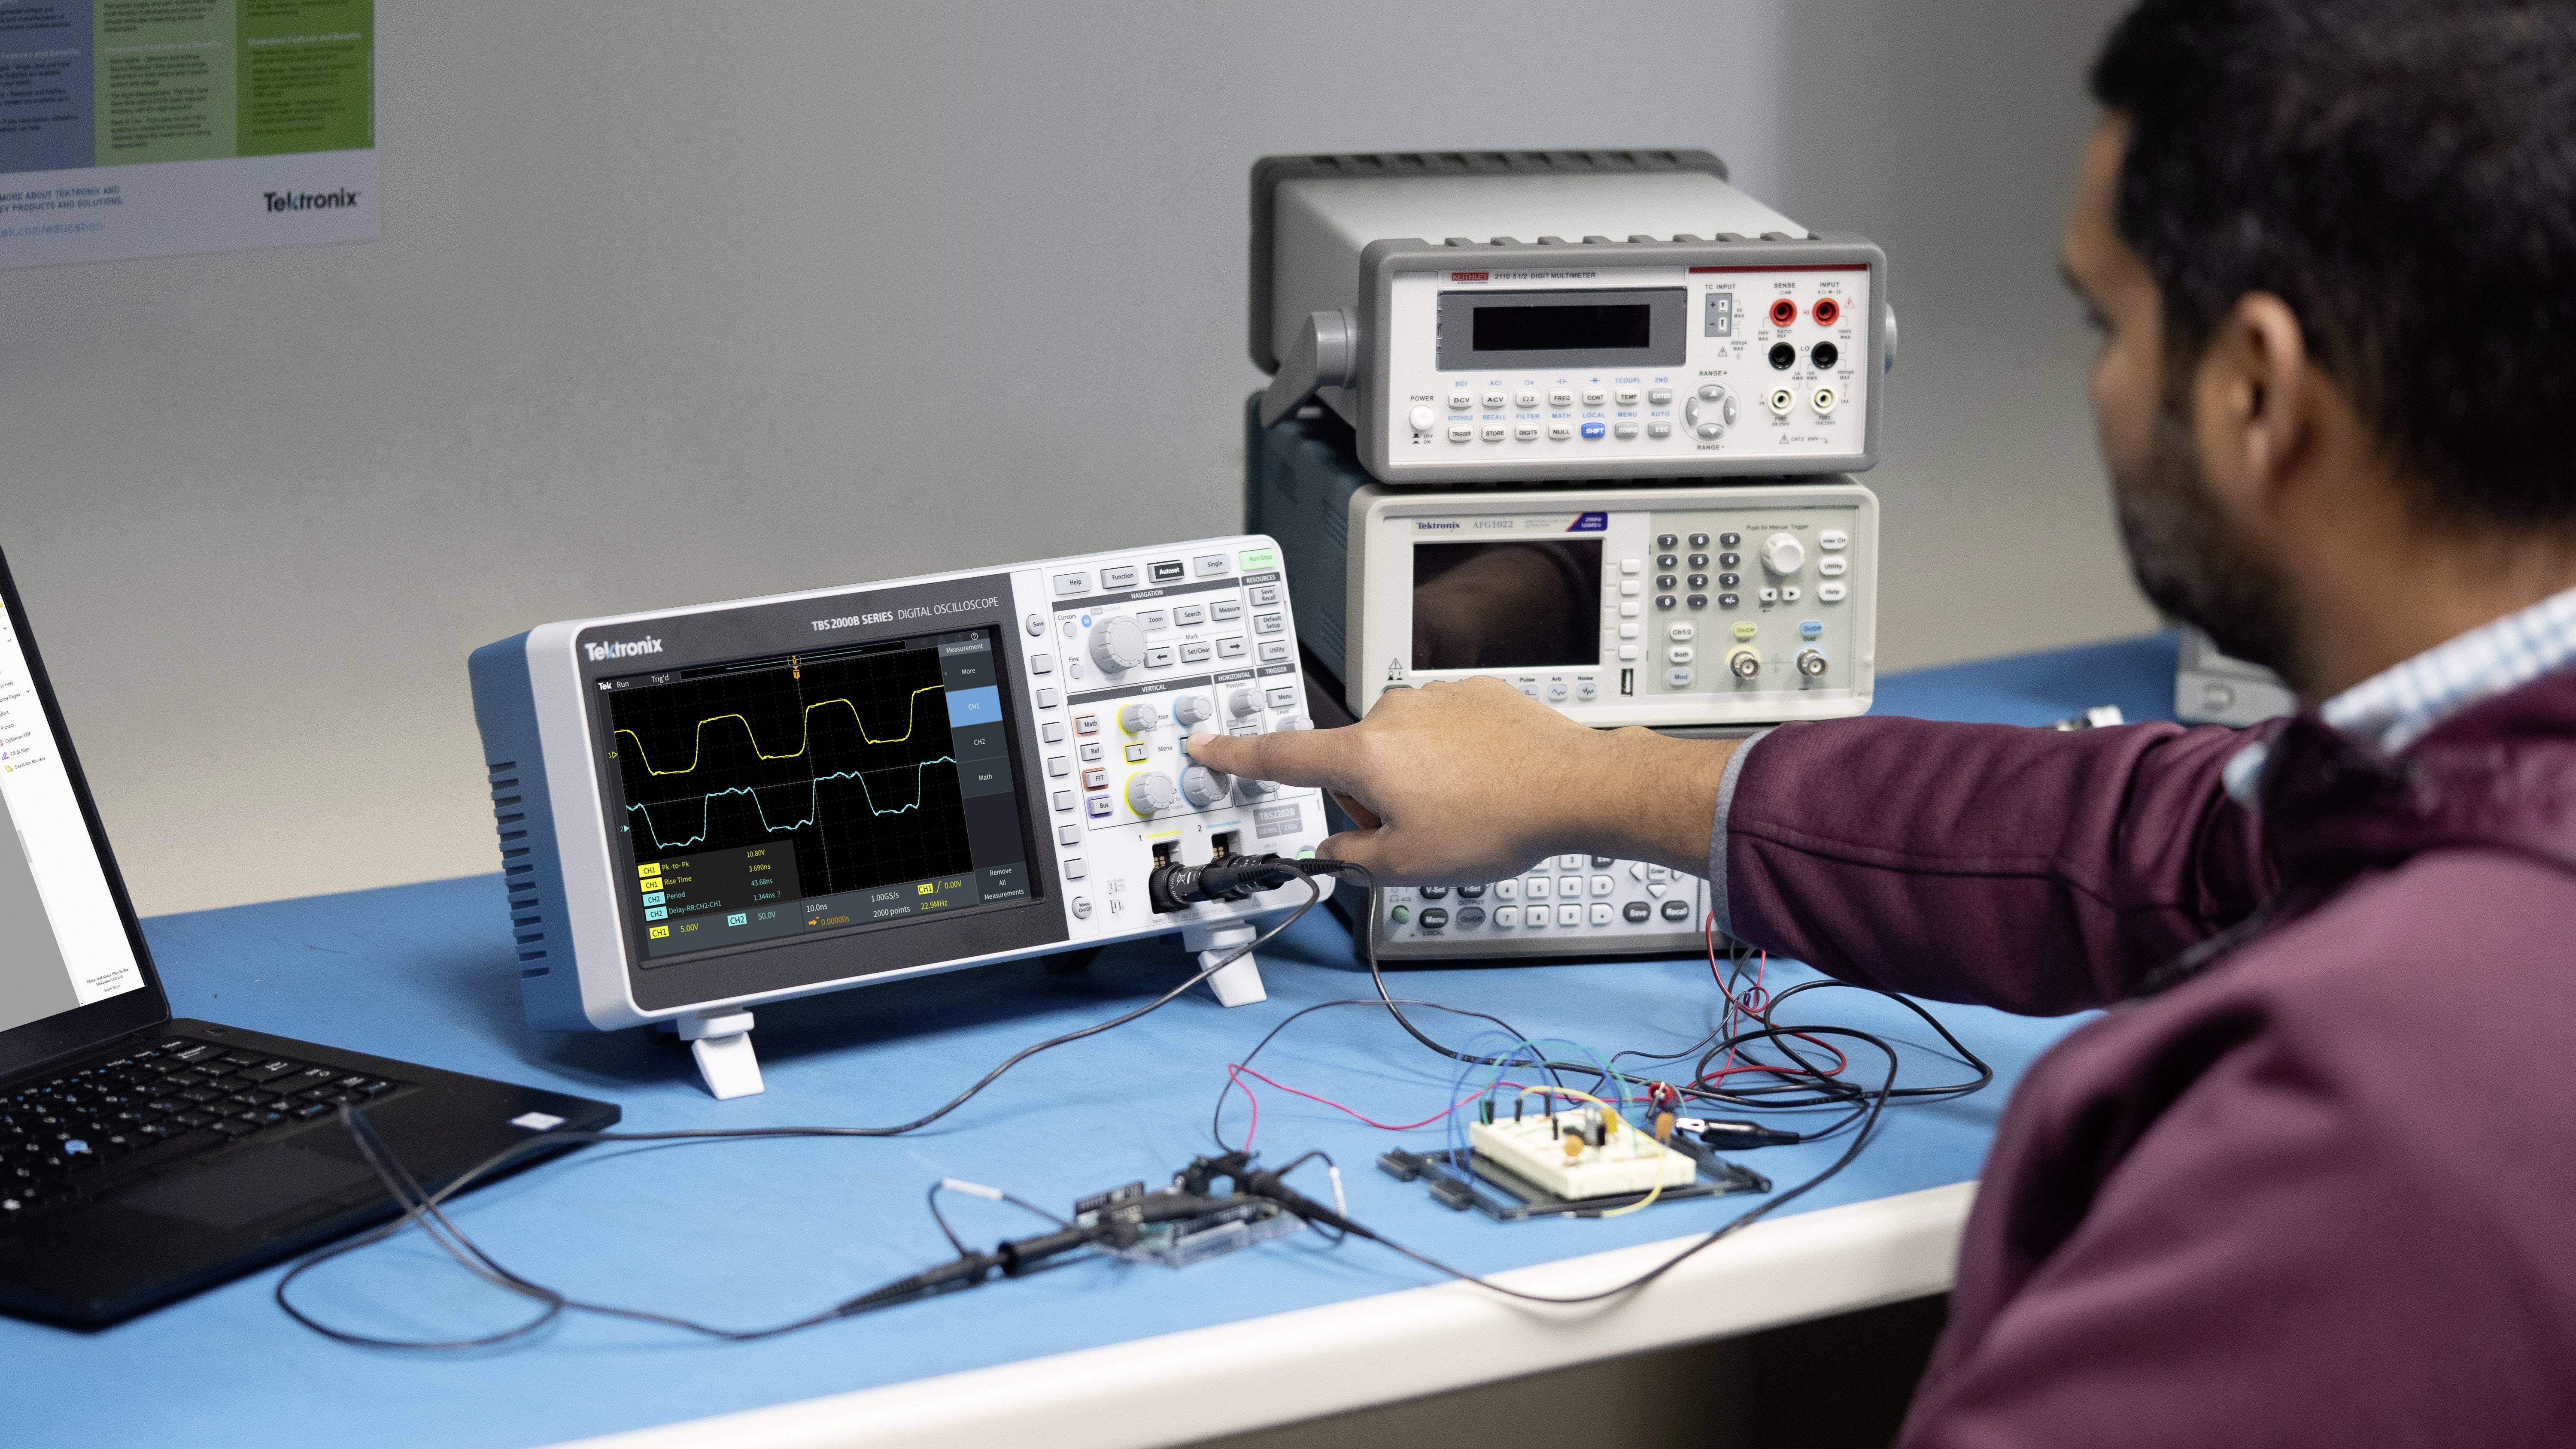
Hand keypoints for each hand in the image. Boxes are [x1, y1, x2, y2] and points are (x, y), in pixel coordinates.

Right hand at [1185, 677, 1736, 884]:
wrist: (1574, 788)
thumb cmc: (1496, 822)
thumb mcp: (1407, 864)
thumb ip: (1353, 858)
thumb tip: (1337, 850)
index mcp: (1364, 754)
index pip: (1282, 756)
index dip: (1236, 755)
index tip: (1205, 742)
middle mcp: (1392, 713)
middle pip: (1353, 761)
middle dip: (1370, 797)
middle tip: (1414, 831)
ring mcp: (1435, 698)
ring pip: (1400, 745)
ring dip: (1414, 777)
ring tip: (1462, 810)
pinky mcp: (1475, 693)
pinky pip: (1442, 729)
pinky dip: (1451, 756)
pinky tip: (1485, 783)